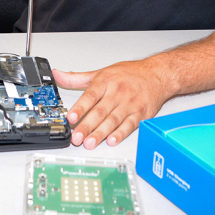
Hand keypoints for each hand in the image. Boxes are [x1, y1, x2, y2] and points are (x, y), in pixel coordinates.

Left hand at [53, 60, 176, 148]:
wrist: (157, 75)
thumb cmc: (129, 74)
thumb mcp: (102, 72)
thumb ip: (77, 78)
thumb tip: (57, 75)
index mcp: (106, 82)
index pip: (90, 95)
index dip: (80, 107)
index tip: (71, 117)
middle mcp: (118, 93)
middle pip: (100, 111)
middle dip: (87, 126)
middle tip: (76, 137)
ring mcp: (130, 104)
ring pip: (113, 120)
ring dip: (101, 133)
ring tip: (89, 143)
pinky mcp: (140, 114)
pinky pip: (129, 125)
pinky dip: (120, 134)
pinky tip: (111, 140)